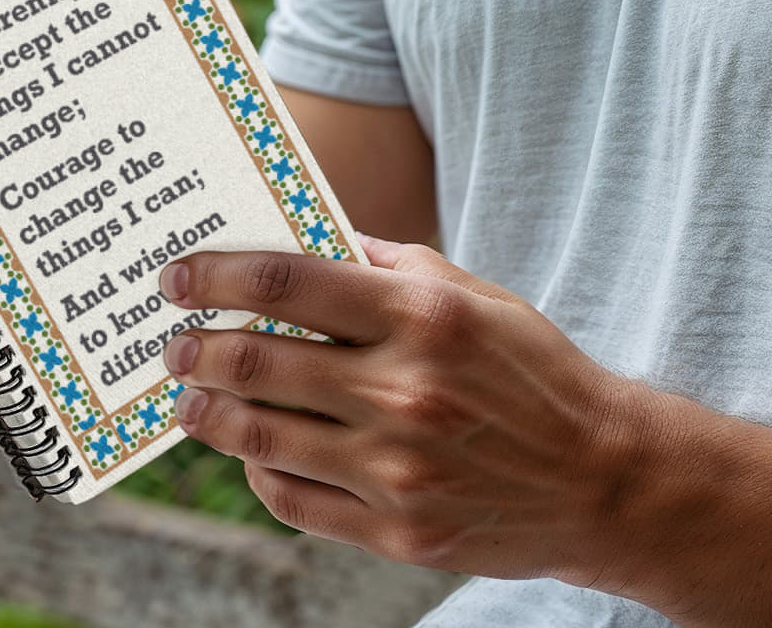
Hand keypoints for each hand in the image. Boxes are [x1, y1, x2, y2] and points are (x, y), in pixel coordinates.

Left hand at [157, 234, 659, 583]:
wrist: (599, 477)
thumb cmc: (532, 371)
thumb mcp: (475, 296)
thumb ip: (394, 266)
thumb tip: (315, 241)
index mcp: (423, 315)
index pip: (292, 283)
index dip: (222, 277)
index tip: (181, 275)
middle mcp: (403, 388)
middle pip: (262, 361)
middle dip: (199, 347)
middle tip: (172, 339)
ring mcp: (397, 468)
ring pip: (264, 437)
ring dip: (212, 412)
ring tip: (190, 396)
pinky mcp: (396, 530)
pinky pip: (296, 500)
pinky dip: (261, 475)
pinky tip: (250, 455)